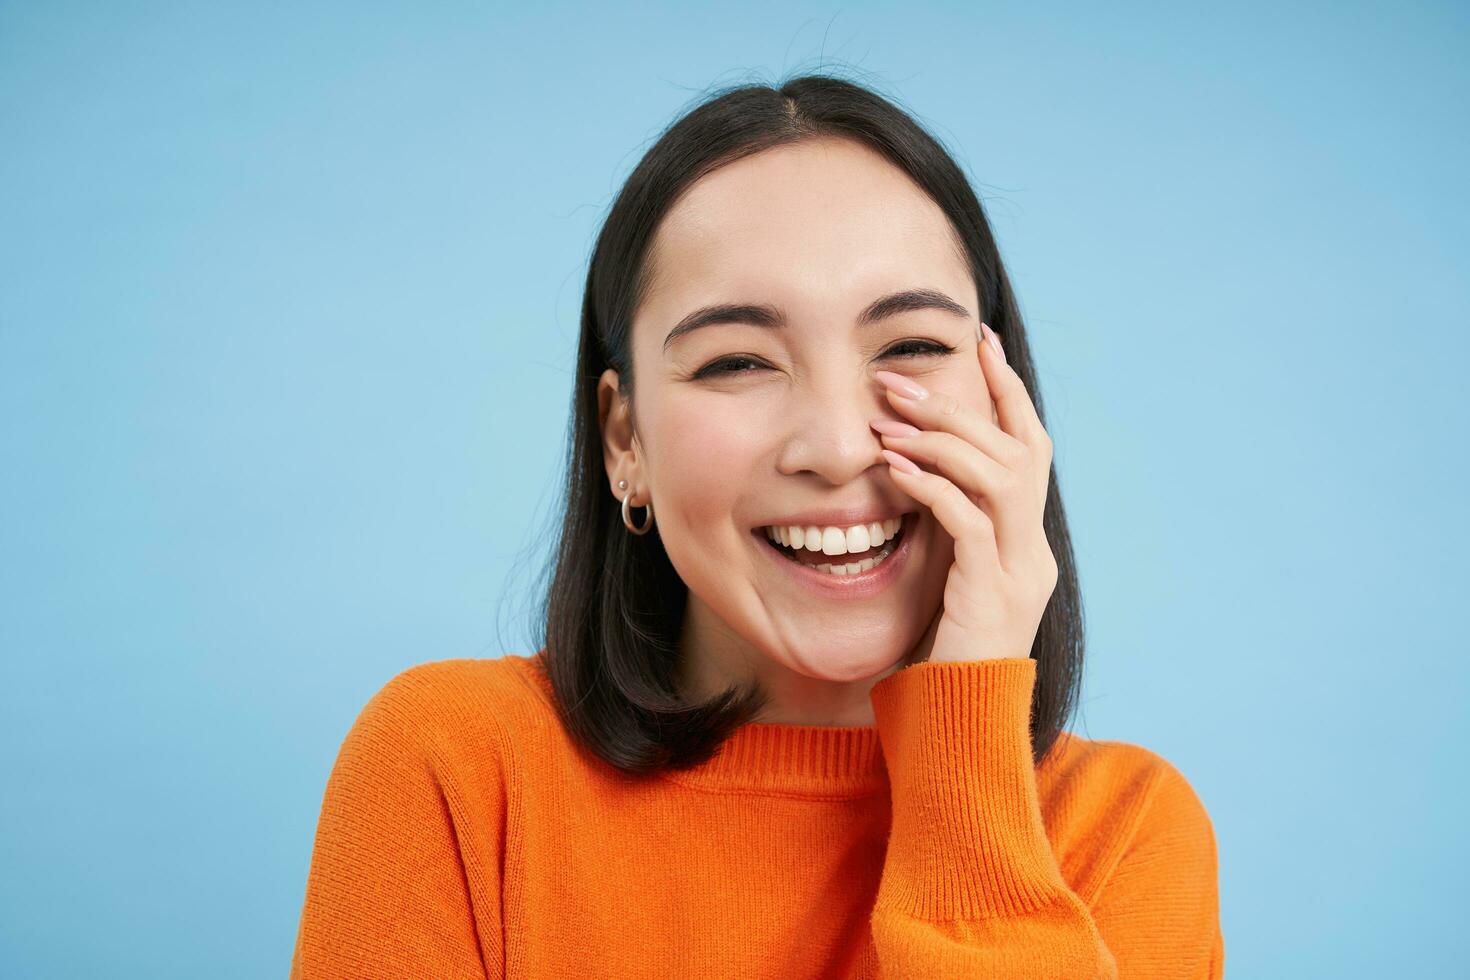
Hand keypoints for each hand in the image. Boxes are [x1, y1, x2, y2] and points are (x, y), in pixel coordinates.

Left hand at [869, 322, 1057, 663]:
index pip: (1031, 448)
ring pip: (1001, 480)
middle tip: (898, 379)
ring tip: (886, 421)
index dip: (1008, 392)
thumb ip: (945, 530)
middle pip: (1017, 453)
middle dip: (960, 406)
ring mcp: (1019, 575)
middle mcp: (1033, 553)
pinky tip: (894, 471)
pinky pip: (969, 525)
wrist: (957, 729)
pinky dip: (933, 489)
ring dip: (942, 441)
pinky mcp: (992, 598)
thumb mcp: (945, 581)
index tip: (979, 341)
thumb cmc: (940, 657)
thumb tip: (910, 471)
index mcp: (1027, 543)